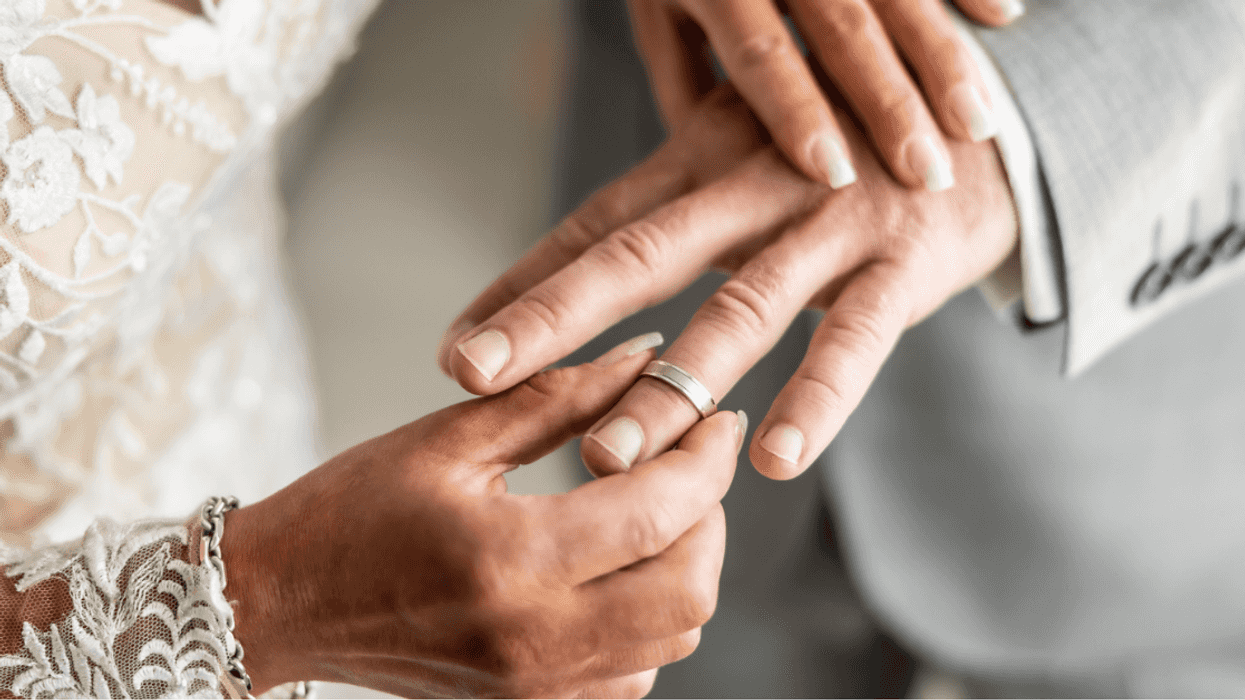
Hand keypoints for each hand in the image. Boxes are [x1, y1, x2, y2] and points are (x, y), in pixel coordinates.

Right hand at [222, 340, 743, 697]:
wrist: (280, 602)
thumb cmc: (349, 510)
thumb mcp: (452, 436)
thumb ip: (561, 394)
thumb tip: (649, 356)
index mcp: (509, 559)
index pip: (660, 512)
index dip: (707, 459)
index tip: (716, 418)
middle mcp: (532, 639)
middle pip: (689, 591)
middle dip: (710, 518)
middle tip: (689, 464)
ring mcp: (533, 689)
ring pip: (673, 638)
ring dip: (685, 567)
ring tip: (654, 510)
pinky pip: (632, 676)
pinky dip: (649, 622)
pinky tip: (616, 573)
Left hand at [436, 85, 1015, 479]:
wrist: (980, 117)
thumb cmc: (835, 148)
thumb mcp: (742, 154)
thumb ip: (663, 200)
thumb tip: (569, 256)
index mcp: (701, 158)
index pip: (596, 226)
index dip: (523, 286)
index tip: (453, 351)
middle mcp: (751, 183)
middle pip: (640, 254)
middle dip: (556, 319)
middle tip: (479, 378)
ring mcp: (828, 221)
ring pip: (739, 309)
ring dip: (671, 383)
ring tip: (607, 455)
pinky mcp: (902, 261)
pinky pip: (856, 338)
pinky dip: (817, 397)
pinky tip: (774, 459)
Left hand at [628, 0, 1020, 189]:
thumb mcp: (662, 19)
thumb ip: (687, 84)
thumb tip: (718, 162)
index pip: (760, 53)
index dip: (795, 112)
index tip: (831, 171)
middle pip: (844, 26)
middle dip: (889, 101)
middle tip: (925, 173)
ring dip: (943, 59)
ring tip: (978, 125)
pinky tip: (1005, 20)